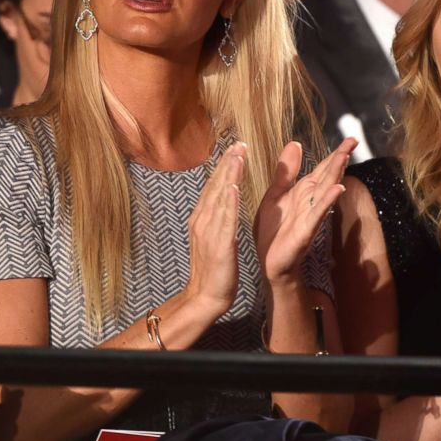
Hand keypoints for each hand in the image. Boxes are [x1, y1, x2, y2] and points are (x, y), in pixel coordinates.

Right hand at [183, 141, 245, 315]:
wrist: (204, 297)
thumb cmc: (213, 269)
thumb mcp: (214, 236)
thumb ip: (217, 216)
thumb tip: (223, 197)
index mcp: (202, 217)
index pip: (214, 186)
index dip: (225, 166)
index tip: (235, 148)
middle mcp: (202, 220)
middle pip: (216, 186)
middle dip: (227, 164)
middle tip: (238, 143)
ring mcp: (209, 231)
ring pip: (219, 197)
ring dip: (228, 176)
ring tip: (238, 157)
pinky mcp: (219, 244)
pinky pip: (224, 220)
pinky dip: (228, 202)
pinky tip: (233, 188)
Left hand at [254, 138, 356, 283]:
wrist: (269, 261)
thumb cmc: (273, 229)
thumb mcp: (276, 194)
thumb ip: (286, 171)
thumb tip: (295, 143)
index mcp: (303, 191)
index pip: (322, 168)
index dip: (335, 153)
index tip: (350, 139)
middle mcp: (310, 201)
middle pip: (328, 175)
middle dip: (340, 158)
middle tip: (353, 140)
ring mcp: (310, 215)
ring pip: (325, 191)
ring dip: (336, 174)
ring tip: (344, 157)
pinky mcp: (305, 230)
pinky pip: (318, 214)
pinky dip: (328, 201)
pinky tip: (337, 189)